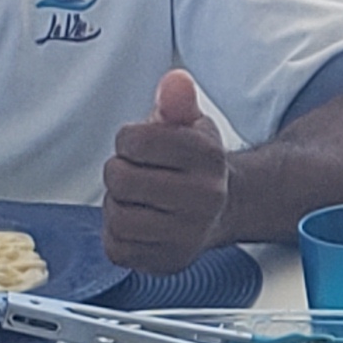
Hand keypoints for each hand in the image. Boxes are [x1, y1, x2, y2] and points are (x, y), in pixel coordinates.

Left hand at [104, 68, 229, 274]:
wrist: (225, 209)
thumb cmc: (197, 166)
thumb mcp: (192, 125)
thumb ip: (178, 101)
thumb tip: (175, 81)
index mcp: (207, 157)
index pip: (134, 141)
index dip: (128, 140)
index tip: (142, 146)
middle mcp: (204, 197)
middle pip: (120, 179)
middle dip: (120, 172)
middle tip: (137, 174)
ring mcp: (188, 234)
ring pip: (117, 217)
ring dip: (118, 205)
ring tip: (138, 199)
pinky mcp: (170, 261)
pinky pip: (118, 248)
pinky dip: (119, 235)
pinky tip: (139, 223)